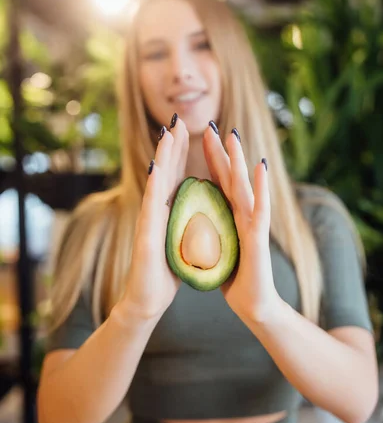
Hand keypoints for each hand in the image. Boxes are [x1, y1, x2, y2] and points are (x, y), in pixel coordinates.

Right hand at [120, 117, 188, 323]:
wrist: (147, 301)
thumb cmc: (164, 274)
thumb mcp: (181, 244)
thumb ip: (185, 226)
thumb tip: (197, 215)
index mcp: (169, 214)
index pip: (177, 178)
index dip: (182, 155)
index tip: (188, 131)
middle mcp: (157, 213)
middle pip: (167, 174)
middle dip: (172, 147)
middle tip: (177, 121)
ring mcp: (149, 222)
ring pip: (158, 184)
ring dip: (163, 158)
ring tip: (168, 134)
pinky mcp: (146, 236)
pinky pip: (152, 206)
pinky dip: (155, 185)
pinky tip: (156, 167)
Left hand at [203, 125, 281, 326]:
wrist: (253, 305)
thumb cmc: (235, 280)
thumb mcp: (216, 249)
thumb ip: (211, 233)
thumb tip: (196, 222)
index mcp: (230, 218)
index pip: (218, 184)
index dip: (210, 161)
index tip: (199, 138)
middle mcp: (243, 216)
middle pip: (230, 178)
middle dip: (220, 152)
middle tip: (212, 126)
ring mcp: (253, 224)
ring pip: (245, 187)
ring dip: (239, 160)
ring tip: (234, 136)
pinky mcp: (259, 237)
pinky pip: (260, 208)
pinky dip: (260, 187)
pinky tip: (259, 166)